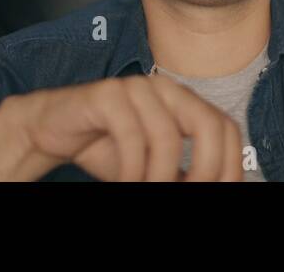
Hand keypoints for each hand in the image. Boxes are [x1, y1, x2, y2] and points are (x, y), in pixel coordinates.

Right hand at [16, 75, 243, 181]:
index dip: (231, 164)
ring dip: (162, 176)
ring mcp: (137, 87)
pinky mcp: (107, 94)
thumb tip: (217, 190)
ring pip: (167, 135)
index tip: (223, 192)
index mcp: (184, 101)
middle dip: (207, 169)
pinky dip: (133, 168)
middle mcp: (166, 88)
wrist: (52, 130)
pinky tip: (126, 183)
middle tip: (189, 195)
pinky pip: (130, 133)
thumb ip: (182, 176)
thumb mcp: (154, 168)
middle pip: (208, 124)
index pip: (226, 127)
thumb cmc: (108, 149)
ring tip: (149, 192)